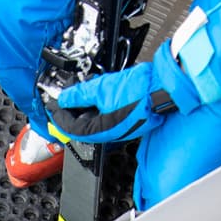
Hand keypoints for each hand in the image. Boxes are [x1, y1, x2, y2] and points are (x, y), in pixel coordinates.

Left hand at [47, 48, 197, 143]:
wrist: (167, 86)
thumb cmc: (142, 90)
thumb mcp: (104, 88)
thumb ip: (80, 94)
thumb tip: (64, 97)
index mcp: (102, 130)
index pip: (72, 128)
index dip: (59, 117)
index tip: (53, 107)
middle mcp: (111, 134)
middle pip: (82, 128)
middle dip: (69, 115)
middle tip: (61, 104)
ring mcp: (121, 128)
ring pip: (94, 123)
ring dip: (83, 112)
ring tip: (76, 100)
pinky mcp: (129, 119)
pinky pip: (106, 118)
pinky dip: (97, 109)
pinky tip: (97, 99)